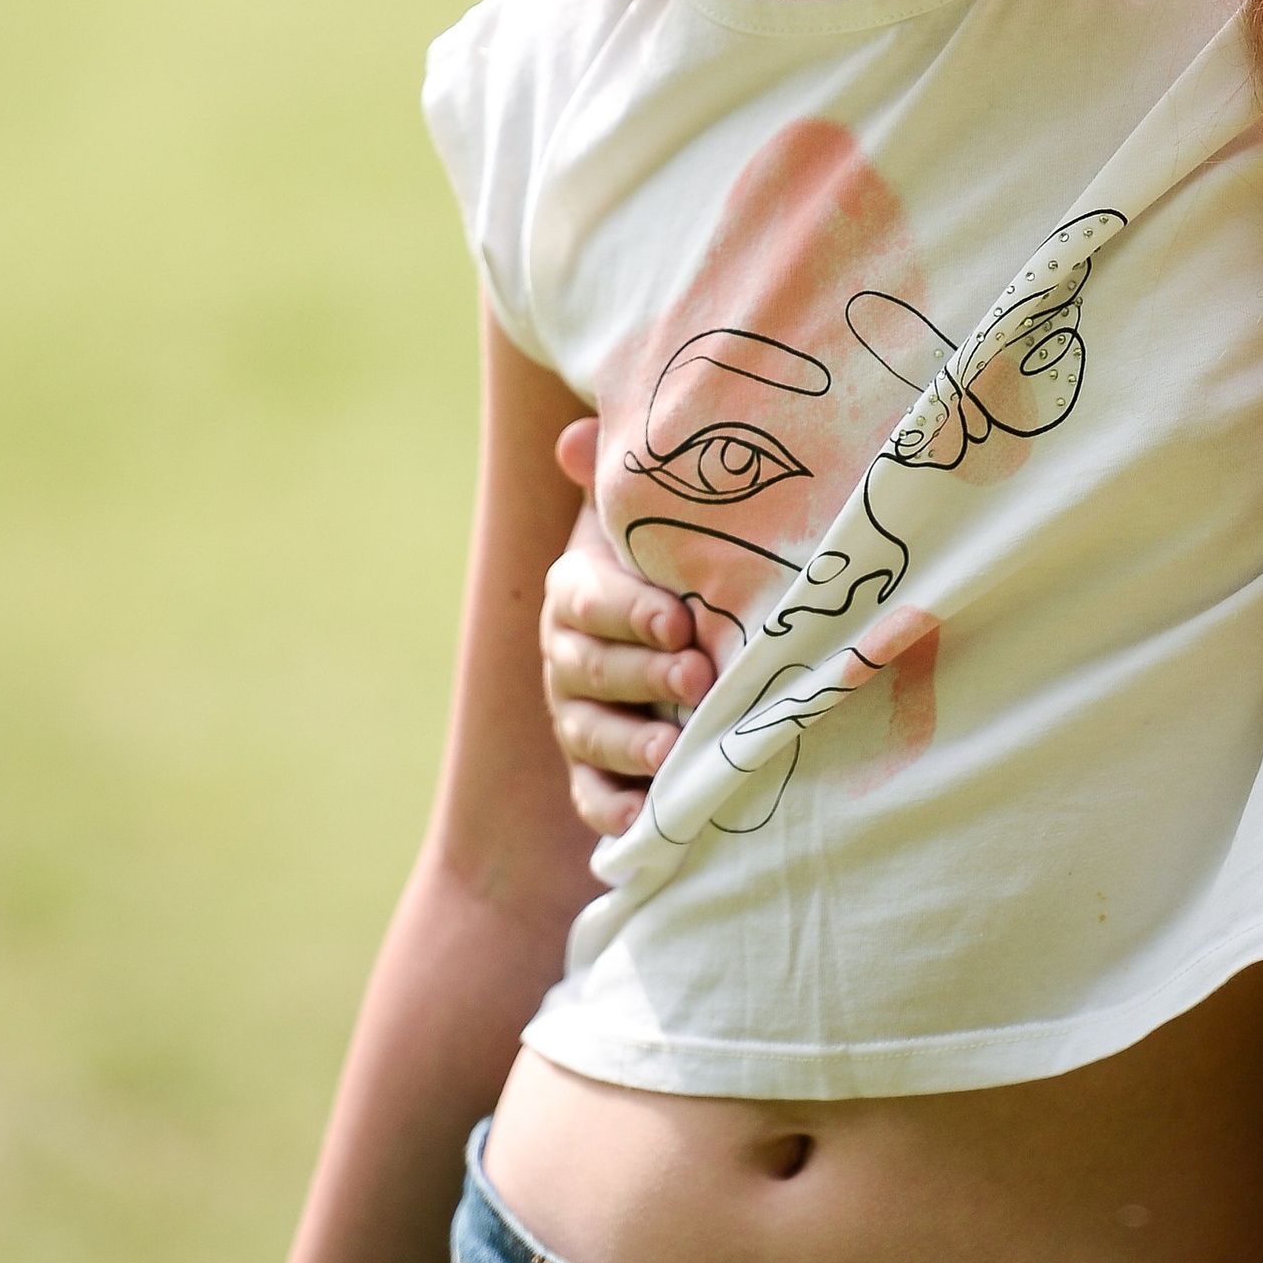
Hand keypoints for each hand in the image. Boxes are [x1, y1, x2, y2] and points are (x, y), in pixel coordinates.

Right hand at [542, 420, 713, 833]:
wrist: (668, 617)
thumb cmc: (665, 557)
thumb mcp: (645, 517)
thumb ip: (616, 478)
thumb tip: (576, 437)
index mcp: (576, 591)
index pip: (591, 601)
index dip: (630, 613)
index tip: (679, 621)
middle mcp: (565, 655)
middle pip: (591, 671)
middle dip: (642, 679)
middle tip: (697, 681)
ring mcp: (576, 715)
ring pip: (589, 734)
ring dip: (630, 748)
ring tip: (674, 757)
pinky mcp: (593, 769)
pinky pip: (591, 796)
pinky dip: (612, 812)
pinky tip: (643, 824)